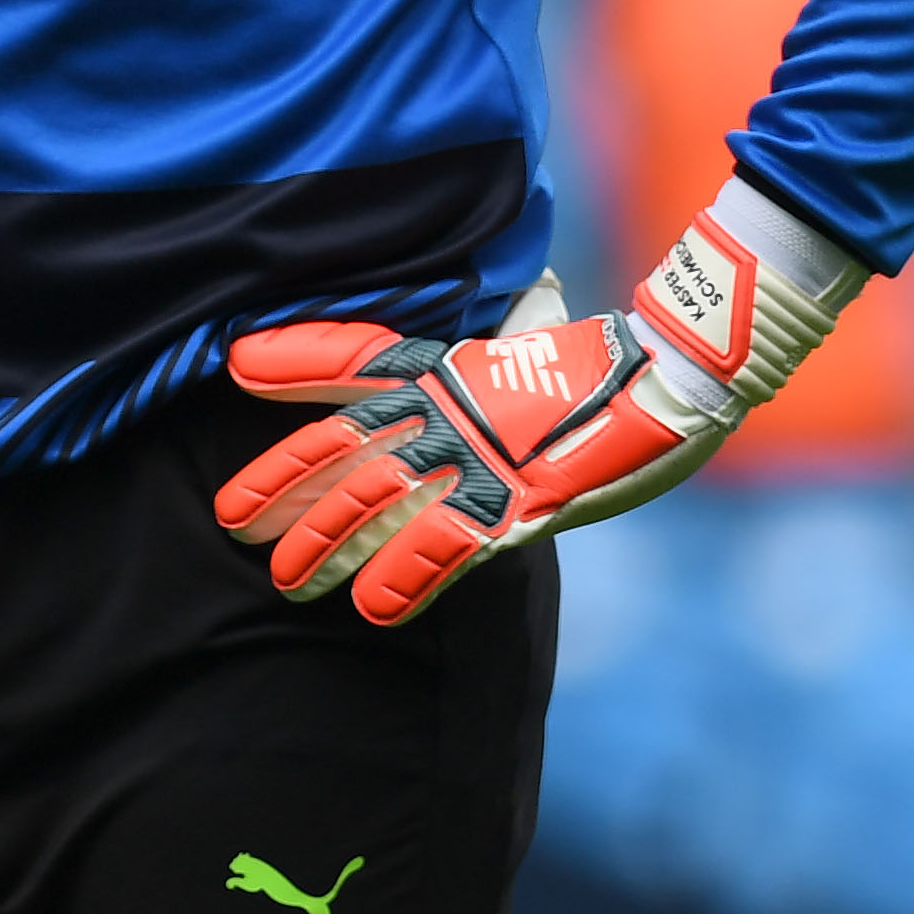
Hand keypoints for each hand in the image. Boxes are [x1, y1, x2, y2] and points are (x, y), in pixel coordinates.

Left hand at [213, 178, 864, 625]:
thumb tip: (518, 302)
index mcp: (452, 367)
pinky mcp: (522, 503)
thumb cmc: (614, 359)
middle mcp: (453, 413)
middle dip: (285, 484)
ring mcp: (484, 459)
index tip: (238, 363)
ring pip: (381, 499)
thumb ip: (505, 331)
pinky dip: (411, 578)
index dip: (296, 359)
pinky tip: (374, 611)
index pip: (357, 355)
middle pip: (347, 446)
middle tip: (231, 521)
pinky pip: (452, 545)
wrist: (683, 375)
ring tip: (285, 581)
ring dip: (328, 542)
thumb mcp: (538, 337)